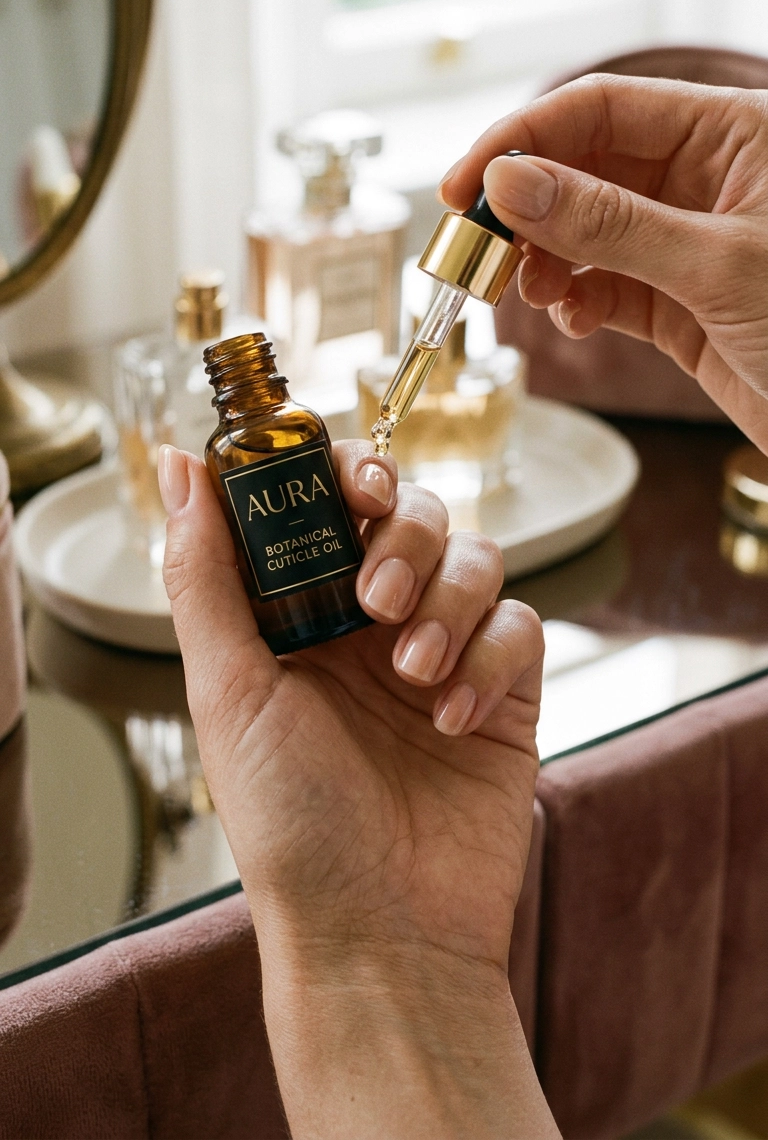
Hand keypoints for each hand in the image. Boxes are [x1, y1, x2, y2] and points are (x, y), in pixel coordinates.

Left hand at [160, 441, 555, 1139]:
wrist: (382, 933)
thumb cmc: (290, 825)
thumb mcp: (228, 691)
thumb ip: (206, 574)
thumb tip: (185, 466)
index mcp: (300, 615)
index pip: (330, 502)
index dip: (347, 472)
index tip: (356, 486)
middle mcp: (372, 625)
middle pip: (413, 513)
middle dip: (403, 537)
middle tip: (377, 598)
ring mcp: (443, 654)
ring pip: (476, 557)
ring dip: (449, 600)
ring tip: (414, 672)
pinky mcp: (503, 693)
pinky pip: (521, 626)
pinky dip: (491, 660)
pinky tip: (451, 719)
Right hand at [441, 74, 767, 450]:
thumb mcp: (716, 266)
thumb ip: (609, 223)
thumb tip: (511, 183)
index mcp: (733, 133)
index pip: (603, 108)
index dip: (523, 138)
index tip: (462, 184)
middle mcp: (707, 178)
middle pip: (584, 167)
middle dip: (525, 207)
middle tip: (474, 248)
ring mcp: (690, 240)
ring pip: (586, 230)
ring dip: (543, 258)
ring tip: (524, 291)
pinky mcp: (681, 301)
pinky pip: (606, 285)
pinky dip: (577, 300)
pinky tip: (573, 319)